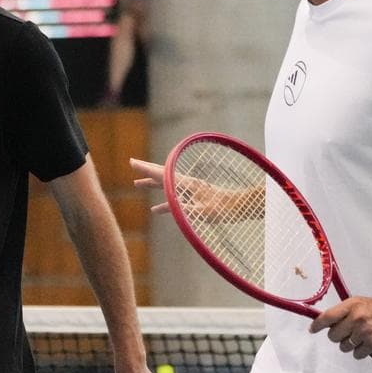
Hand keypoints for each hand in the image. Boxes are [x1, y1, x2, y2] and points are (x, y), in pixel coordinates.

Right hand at [130, 157, 258, 220]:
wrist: (240, 206)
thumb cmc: (224, 209)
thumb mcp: (202, 211)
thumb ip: (185, 207)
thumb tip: (168, 207)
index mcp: (187, 184)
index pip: (162, 174)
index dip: (146, 168)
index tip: (132, 161)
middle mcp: (187, 184)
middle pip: (162, 174)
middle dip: (146, 170)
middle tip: (131, 164)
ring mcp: (191, 190)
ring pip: (166, 185)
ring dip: (152, 184)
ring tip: (137, 183)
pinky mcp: (195, 197)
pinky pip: (173, 197)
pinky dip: (163, 201)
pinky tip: (156, 208)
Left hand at [308, 296, 371, 359]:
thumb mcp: (358, 303)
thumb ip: (342, 312)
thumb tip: (323, 323)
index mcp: (351, 306)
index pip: (327, 317)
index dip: (317, 325)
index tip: (313, 329)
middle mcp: (357, 318)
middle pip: (333, 336)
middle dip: (338, 336)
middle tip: (347, 332)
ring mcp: (365, 331)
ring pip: (344, 347)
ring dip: (349, 345)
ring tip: (359, 337)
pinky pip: (356, 354)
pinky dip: (360, 352)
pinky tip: (366, 344)